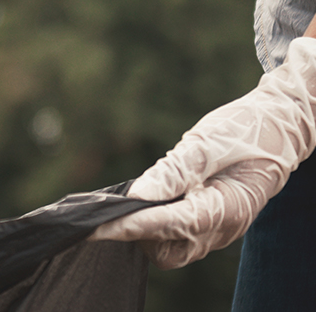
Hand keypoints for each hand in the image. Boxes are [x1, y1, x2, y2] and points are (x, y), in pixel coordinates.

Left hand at [91, 37, 315, 268]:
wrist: (278, 129)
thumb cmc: (245, 130)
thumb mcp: (210, 142)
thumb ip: (176, 170)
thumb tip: (139, 195)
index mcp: (227, 207)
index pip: (172, 225)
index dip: (134, 226)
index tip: (101, 225)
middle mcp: (223, 228)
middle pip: (167, 251)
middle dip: (138, 234)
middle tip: (119, 204)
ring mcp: (218, 230)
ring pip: (170, 249)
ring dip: (146, 231)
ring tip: (136, 198)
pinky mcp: (210, 224)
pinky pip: (177, 237)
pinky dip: (156, 225)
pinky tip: (149, 200)